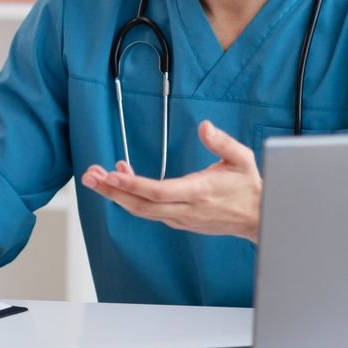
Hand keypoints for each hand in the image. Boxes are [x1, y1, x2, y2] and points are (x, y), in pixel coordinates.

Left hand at [81, 120, 262, 241]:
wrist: (258, 218)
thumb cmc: (249, 186)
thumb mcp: (242, 159)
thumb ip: (222, 143)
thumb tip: (204, 126)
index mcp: (199, 192)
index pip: (159, 192)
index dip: (134, 185)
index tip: (112, 175)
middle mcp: (185, 209)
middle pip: (141, 205)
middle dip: (112, 191)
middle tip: (89, 177)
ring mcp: (180, 218)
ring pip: (141, 210)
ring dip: (116, 195)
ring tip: (95, 178)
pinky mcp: (178, 221)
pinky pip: (149, 210)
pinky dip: (131, 197)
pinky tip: (119, 179)